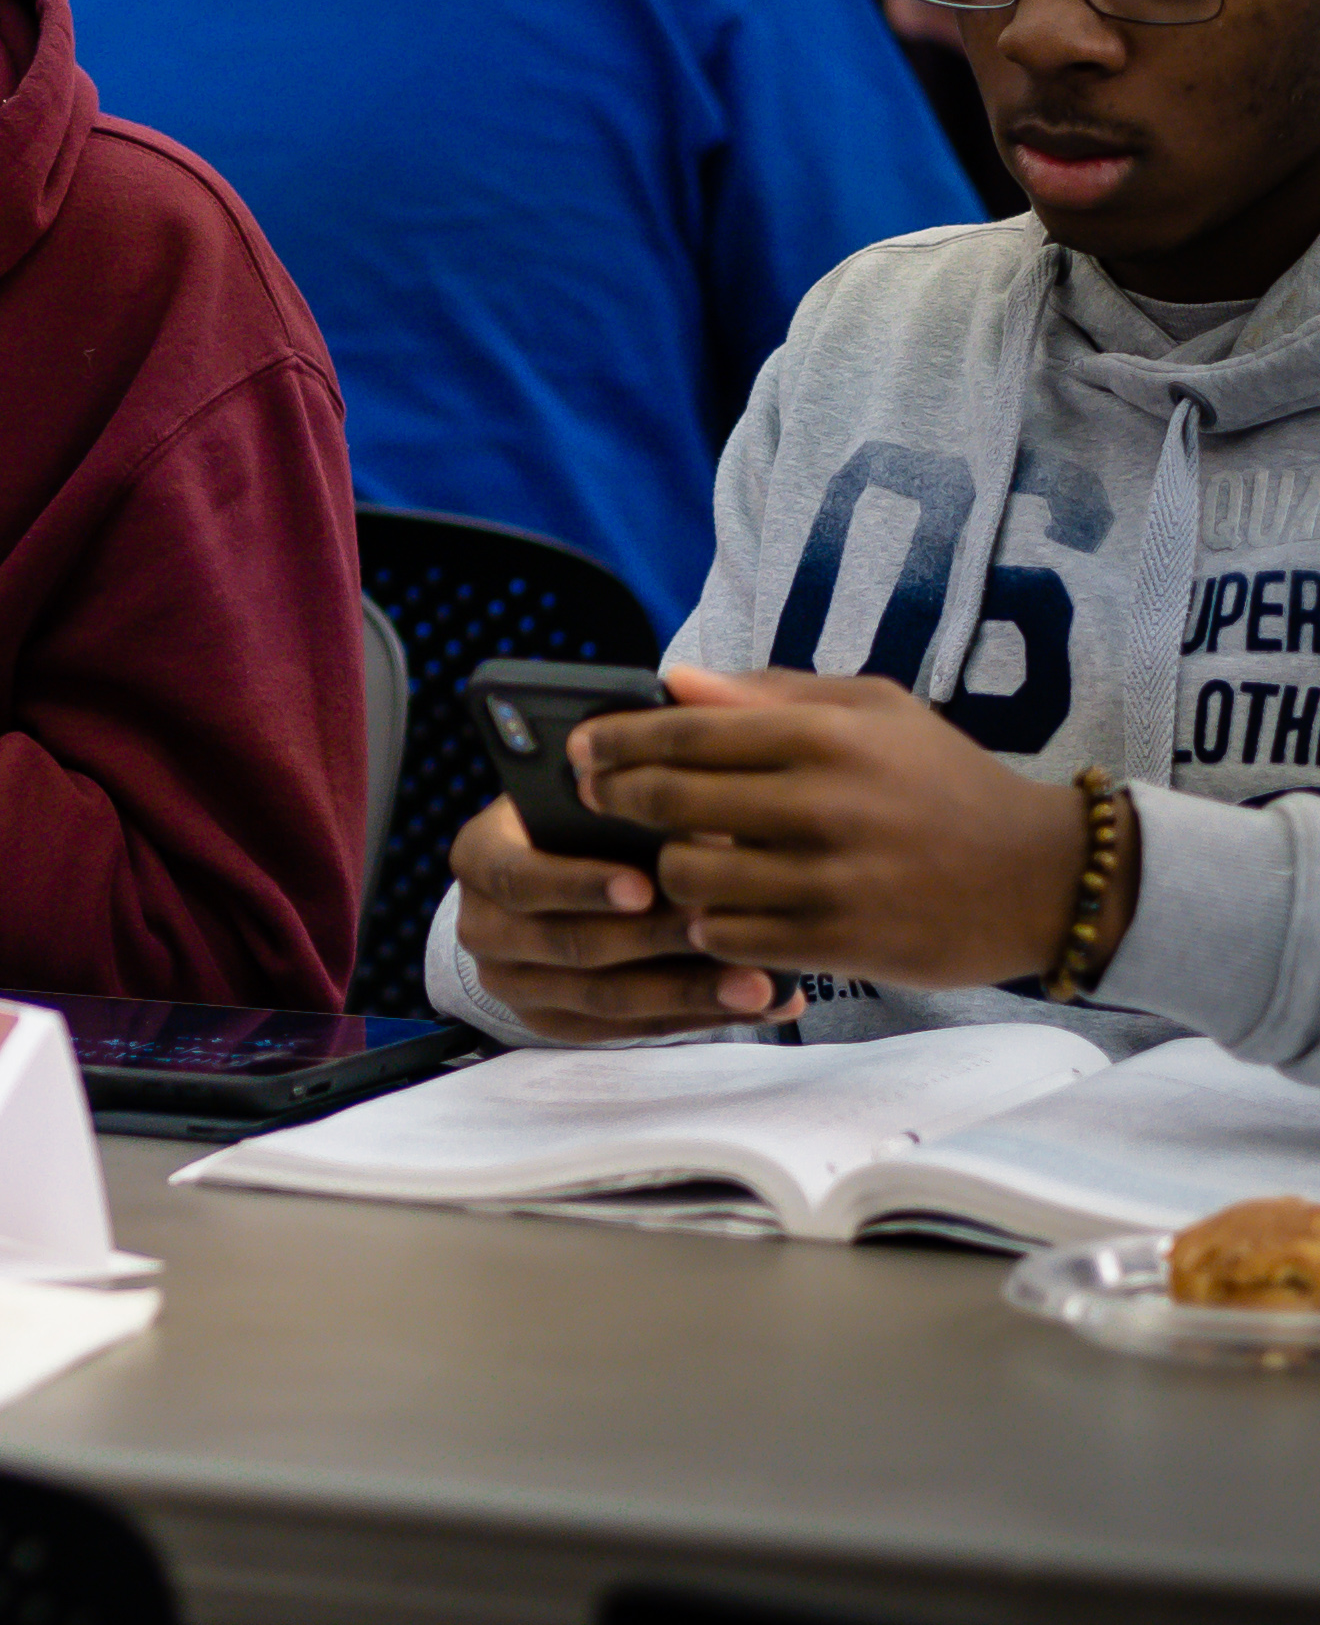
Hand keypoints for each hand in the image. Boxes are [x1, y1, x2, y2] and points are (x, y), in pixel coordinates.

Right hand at [451, 795, 805, 1041]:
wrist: (547, 874)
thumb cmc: (579, 824)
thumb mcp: (588, 802)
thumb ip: (633, 810)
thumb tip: (698, 820)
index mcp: (479, 858)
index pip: (518, 877)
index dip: (581, 885)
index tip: (647, 885)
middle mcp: (482, 927)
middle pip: (567, 945)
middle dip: (652, 941)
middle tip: (721, 930)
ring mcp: (511, 983)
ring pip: (602, 999)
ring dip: (687, 991)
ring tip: (757, 982)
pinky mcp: (551, 1024)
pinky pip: (624, 1031)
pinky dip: (693, 1019)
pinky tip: (750, 1006)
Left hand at [580, 665, 1128, 990]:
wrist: (1044, 877)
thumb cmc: (945, 781)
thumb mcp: (874, 711)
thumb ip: (770, 695)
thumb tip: (674, 681)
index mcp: (827, 737)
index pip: (687, 732)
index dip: (617, 740)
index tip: (579, 750)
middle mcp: (824, 805)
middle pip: (671, 803)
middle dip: (617, 802)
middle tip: (599, 802)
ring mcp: (830, 880)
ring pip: (689, 878)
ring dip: (666, 872)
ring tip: (671, 862)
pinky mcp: (838, 943)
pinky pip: (729, 937)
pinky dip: (708, 926)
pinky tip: (716, 912)